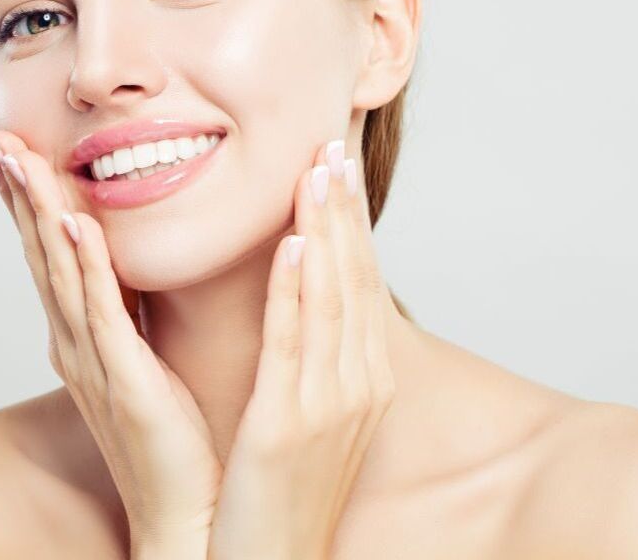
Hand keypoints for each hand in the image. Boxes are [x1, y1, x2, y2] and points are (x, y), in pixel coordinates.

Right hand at [0, 131, 221, 553]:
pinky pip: (102, 313)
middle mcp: (75, 344)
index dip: (27, 201)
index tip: (8, 150)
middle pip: (40, 254)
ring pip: (60, 272)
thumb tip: (127, 265)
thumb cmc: (170, 438)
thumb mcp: (143, 357)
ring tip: (19, 161)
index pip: (50, 254)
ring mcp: (94, 361)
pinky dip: (85, 266)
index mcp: (83, 337)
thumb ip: (131, 311)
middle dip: (17, 195)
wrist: (186, 512)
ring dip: (39, 213)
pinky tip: (73, 225)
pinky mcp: (124, 380)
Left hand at [206, 139, 396, 559]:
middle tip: (334, 145)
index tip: (339, 167)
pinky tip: (296, 245)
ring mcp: (331, 407)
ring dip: (326, 230)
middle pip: (354, 280)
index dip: (350, 224)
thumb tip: (303, 304)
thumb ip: (309, 359)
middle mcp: (357, 388)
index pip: (359, 285)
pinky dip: (298, 290)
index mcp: (362, 382)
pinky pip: (296, 344)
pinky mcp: (290, 425)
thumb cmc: (276, 492)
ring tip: (318, 171)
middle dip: (343, 211)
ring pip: (332, 299)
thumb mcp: (305, 416)